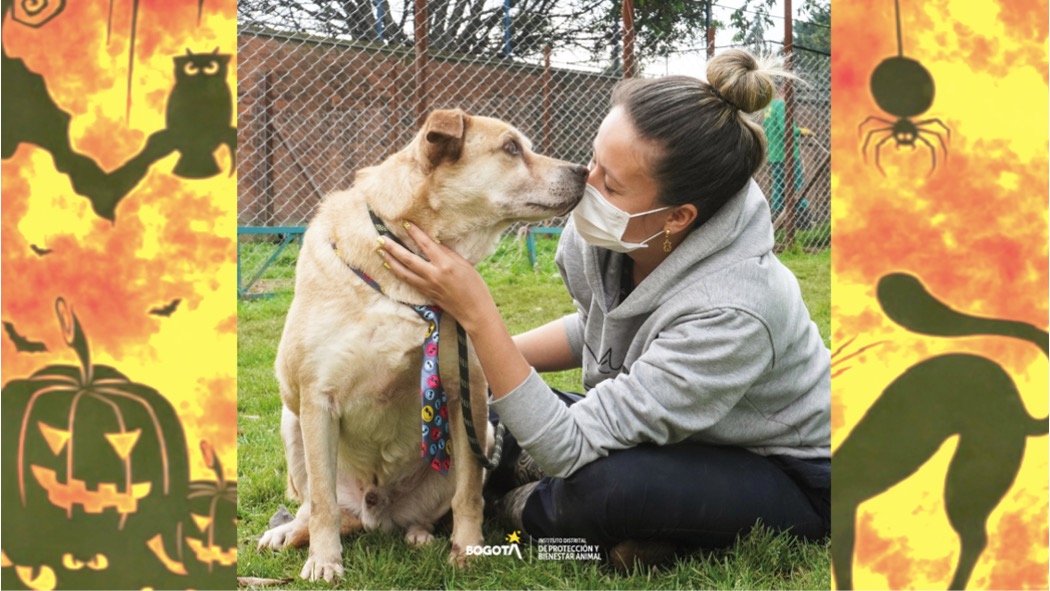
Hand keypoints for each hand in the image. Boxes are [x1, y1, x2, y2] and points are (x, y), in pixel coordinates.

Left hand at [378, 222, 494, 328]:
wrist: (473, 310)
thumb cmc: (474, 285)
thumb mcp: (464, 264)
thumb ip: (447, 253)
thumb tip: (433, 243)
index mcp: (446, 264)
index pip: (426, 245)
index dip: (415, 233)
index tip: (405, 224)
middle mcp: (434, 275)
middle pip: (408, 259)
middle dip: (393, 248)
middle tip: (380, 238)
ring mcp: (428, 285)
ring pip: (403, 272)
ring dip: (390, 260)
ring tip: (380, 251)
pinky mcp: (425, 293)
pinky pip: (408, 280)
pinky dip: (397, 272)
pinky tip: (390, 266)